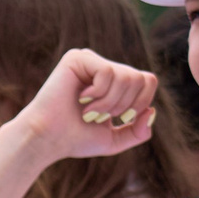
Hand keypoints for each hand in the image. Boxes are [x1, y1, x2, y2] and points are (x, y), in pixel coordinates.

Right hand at [10, 49, 159, 160]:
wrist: (47, 139)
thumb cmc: (75, 139)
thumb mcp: (114, 139)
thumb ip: (138, 131)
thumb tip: (151, 111)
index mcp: (113, 81)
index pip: (148, 80)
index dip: (141, 103)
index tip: (118, 119)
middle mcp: (103, 66)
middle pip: (140, 78)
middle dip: (124, 106)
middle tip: (98, 116)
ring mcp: (90, 60)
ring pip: (125, 76)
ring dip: (109, 103)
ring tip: (89, 111)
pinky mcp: (77, 58)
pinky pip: (108, 72)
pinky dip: (98, 94)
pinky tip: (81, 99)